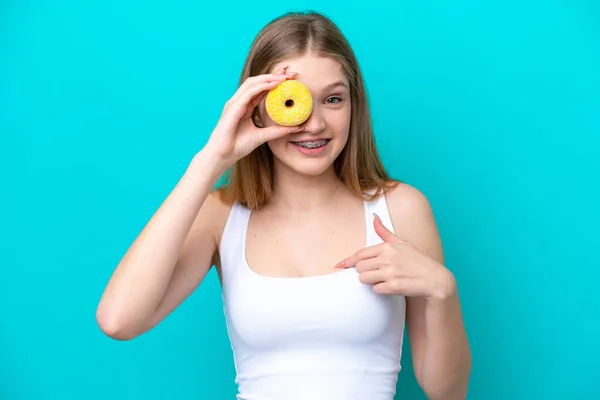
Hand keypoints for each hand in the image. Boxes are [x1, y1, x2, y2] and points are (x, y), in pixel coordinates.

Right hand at [204, 66, 302, 165]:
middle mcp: (239, 101)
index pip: (261, 88)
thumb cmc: (237, 146)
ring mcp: (235, 103)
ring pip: (253, 83)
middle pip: (257, 81)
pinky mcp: (233, 107)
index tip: (290, 78)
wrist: (222, 155)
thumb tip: (297, 128)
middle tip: (291, 72)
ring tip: (284, 77)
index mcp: (245, 106)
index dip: (275, 81)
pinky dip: (262, 87)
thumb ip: (278, 131)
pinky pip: (249, 93)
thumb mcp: (262, 136)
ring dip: (269, 78)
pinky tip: (273, 85)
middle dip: (274, 75)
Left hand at [336, 213, 455, 301]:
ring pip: (364, 279)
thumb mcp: (402, 243)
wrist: (435, 280)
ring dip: (371, 282)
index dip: (349, 261)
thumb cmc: (416, 261)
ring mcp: (391, 272)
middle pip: (360, 268)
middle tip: (377, 273)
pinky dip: (381, 290)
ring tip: (384, 279)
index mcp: (387, 247)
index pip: (360, 254)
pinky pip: (375, 290)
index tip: (339, 265)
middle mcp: (388, 258)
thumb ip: (385, 232)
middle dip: (364, 272)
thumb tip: (374, 216)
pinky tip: (391, 286)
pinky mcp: (394, 286)